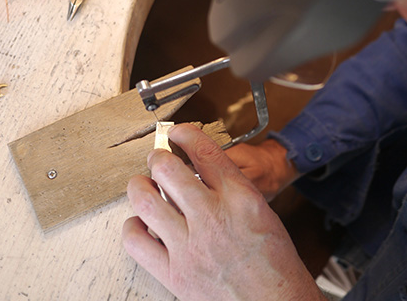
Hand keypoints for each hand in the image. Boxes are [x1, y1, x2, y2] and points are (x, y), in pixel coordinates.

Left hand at [122, 124, 324, 300]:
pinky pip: (136, 242)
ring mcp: (190, 245)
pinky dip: (131, 227)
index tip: (178, 133)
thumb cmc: (274, 263)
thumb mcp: (263, 211)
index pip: (204, 151)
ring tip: (142, 185)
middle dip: (158, 158)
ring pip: (146, 201)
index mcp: (240, 197)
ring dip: (139, 186)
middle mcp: (212, 216)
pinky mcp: (174, 272)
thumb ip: (231, 188)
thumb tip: (201, 171)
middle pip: (168, 169)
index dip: (185, 134)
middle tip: (157, 160)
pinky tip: (139, 223)